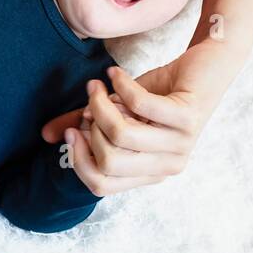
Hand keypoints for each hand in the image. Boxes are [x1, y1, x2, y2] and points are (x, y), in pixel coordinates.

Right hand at [41, 40, 238, 195]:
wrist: (205, 66)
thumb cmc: (161, 92)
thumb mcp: (119, 112)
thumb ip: (86, 124)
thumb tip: (47, 135)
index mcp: (151, 173)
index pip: (102, 185)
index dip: (78, 158)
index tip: (71, 130)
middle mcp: (169, 165)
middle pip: (108, 162)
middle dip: (88, 127)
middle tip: (89, 100)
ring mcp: (181, 144)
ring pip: (121, 135)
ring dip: (101, 104)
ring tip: (98, 85)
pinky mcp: (188, 118)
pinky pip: (138, 105)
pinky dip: (119, 85)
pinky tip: (114, 73)